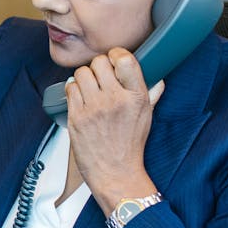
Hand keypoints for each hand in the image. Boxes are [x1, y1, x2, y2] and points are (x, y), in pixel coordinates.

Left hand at [65, 47, 165, 213]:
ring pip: (81, 73)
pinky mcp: (77, 117)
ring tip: (89, 88)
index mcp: (137, 97)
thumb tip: (157, 76)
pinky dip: (73, 90)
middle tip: (99, 77)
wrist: (115, 173)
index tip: (113, 59)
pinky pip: (70, 88)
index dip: (115, 54)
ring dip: (84, 77)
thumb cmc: (131, 146)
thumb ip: (151, 93)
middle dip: (98, 66)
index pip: (125, 59)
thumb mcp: (147, 117)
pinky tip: (81, 98)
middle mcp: (116, 100)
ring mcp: (95, 108)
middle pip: (99, 62)